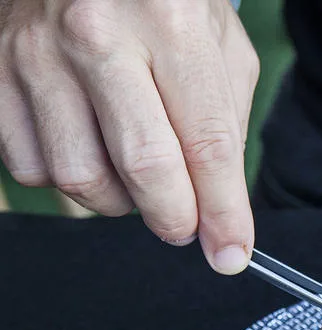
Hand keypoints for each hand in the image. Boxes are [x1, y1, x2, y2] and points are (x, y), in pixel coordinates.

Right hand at [0, 0, 258, 273]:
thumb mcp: (218, 44)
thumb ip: (226, 123)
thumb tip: (221, 207)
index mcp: (170, 25)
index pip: (206, 145)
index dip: (223, 213)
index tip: (230, 254)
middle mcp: (98, 36)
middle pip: (143, 169)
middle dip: (174, 219)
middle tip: (186, 226)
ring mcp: (38, 54)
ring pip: (80, 177)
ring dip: (119, 200)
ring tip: (138, 177)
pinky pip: (32, 166)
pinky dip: (68, 179)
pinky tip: (91, 150)